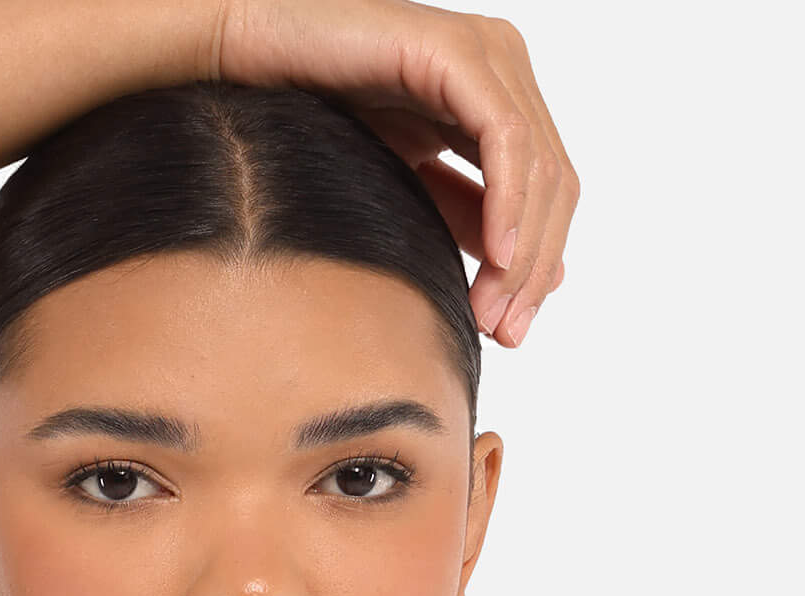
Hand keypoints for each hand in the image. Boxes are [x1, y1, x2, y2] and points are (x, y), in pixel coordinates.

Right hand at [206, 0, 577, 342]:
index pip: (545, 193)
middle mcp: (502, 68)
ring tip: (492, 312)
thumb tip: (519, 270)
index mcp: (496, 98)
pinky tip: (495, 256)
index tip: (510, 332)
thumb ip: (464, 216)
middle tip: (506, 333)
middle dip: (533, 269)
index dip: (537, 267)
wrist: (251, 63)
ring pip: (540, 168)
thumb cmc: (310, 116)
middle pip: (553, 185)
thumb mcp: (406, 185)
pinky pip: (507, 139)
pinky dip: (508, 204)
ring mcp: (486, 55)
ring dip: (522, 252)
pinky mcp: (458, 53)